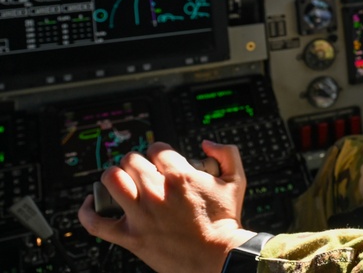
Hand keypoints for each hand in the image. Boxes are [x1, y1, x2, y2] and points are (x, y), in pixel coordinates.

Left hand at [78, 140, 256, 272]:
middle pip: (131, 160)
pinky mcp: (130, 236)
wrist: (218, 257)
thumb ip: (226, 153)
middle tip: (142, 173)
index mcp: (180, 176)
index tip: (161, 162)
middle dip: (137, 162)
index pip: (156, 149)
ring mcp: (140, 214)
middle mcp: (156, 192)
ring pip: (111, 180)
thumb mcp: (237, 180)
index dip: (159, 153)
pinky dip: (87, 210)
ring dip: (113, 177)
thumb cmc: (225, 222)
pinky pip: (96, 222)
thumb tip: (206, 144)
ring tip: (120, 182)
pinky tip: (91, 204)